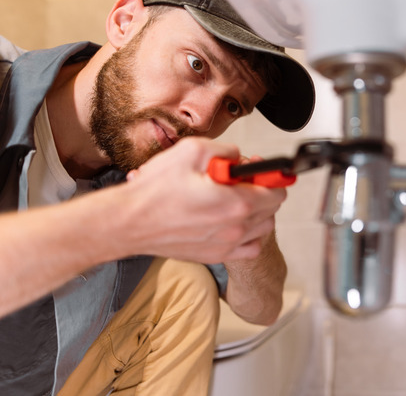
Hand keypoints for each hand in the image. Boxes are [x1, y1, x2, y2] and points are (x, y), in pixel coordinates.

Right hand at [112, 137, 286, 263]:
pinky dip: (248, 235)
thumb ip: (226, 150)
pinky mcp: (216, 256)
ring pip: (263, 227)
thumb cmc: (155, 191)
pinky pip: (249, 248)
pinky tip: (231, 222)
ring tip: (234, 199)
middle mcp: (236, 227)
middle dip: (261, 190)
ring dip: (256, 212)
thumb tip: (239, 156)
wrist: (128, 222)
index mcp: (236, 202)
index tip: (260, 170)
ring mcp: (227, 245)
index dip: (271, 176)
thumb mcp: (192, 151)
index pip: (277, 190)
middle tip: (240, 180)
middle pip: (272, 208)